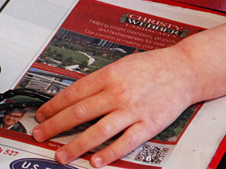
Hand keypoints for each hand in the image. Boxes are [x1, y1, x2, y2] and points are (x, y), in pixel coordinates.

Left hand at [31, 11, 225, 166]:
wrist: (184, 70)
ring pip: (98, 131)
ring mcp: (132, 110)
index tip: (42, 114)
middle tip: (40, 134)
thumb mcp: (120, 65)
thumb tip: (74, 96)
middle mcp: (117, 93)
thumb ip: (99, 81)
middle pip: (80, 112)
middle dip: (56, 125)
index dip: (54, 106)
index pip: (73, 93)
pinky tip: (95, 161)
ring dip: (77, 144)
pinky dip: (109, 153)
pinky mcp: (148, 125)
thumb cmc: (152, 66)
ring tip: (61, 154)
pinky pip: (125, 142)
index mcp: (108, 75)